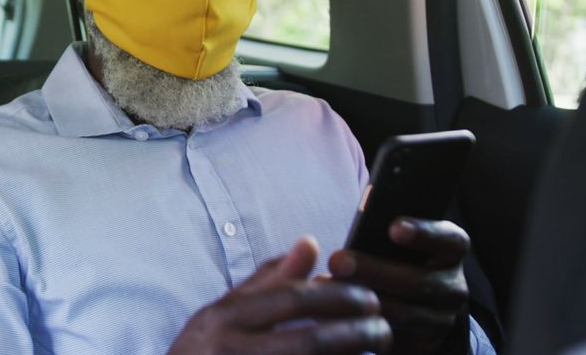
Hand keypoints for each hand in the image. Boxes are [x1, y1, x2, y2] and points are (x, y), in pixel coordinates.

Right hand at [169, 236, 391, 354]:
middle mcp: (231, 351)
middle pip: (309, 342)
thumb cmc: (202, 354)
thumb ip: (268, 280)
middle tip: (383, 329)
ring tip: (377, 351)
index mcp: (224, 319)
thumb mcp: (224, 312)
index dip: (337, 297)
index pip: (291, 299)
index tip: (368, 297)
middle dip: (355, 334)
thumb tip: (311, 243)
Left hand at [329, 218, 470, 353]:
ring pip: (406, 313)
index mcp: (451, 252)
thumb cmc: (399, 261)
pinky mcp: (424, 344)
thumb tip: (359, 218)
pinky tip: (337, 314)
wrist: (416, 309)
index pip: (450, 239)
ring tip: (328, 287)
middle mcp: (453, 286)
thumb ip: (384, 232)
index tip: (393, 228)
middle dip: (375, 271)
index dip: (424, 233)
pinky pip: (395, 338)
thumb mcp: (400, 244)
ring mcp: (442, 318)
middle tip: (338, 261)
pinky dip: (364, 325)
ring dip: (365, 301)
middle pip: (419, 281)